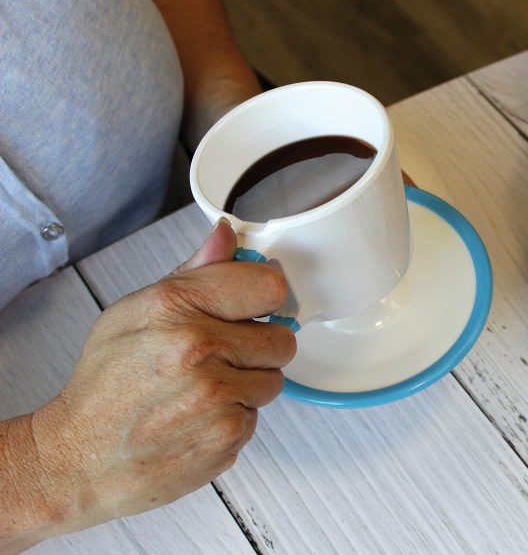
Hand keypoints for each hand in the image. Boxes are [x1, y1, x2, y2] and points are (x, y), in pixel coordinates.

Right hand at [23, 220, 294, 539]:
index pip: (268, 285)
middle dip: (258, 347)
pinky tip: (198, 417)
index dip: (264, 296)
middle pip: (281, 338)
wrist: (79, 457)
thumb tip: (227, 237)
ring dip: (247, 385)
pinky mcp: (227, 436)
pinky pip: (258, 417)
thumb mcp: (133, 312)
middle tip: (221, 356)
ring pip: (273, 381)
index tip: (254, 305)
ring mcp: (217, 396)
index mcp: (177, 308)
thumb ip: (192, 273)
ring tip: (202, 389)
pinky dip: (234, 418)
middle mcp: (200, 349)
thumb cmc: (105, 385)